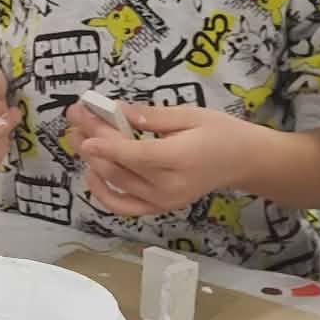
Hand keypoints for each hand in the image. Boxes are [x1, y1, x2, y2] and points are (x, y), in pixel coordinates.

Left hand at [73, 102, 264, 216]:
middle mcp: (168, 186)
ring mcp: (162, 202)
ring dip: (92, 161)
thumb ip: (151, 116)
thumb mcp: (189, 115)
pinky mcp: (158, 208)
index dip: (105, 144)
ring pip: (115, 185)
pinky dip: (103, 193)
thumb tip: (118, 110)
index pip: (135, 155)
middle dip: (93, 140)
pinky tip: (91, 172)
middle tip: (76, 117)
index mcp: (179, 160)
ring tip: (77, 136)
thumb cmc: (220, 133)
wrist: (243, 161)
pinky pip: (123, 207)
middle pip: (119, 166)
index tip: (83, 128)